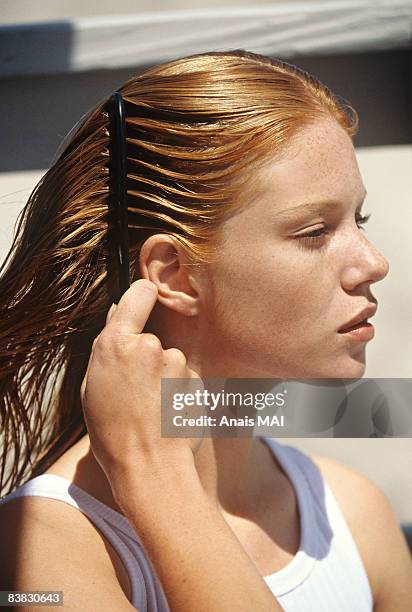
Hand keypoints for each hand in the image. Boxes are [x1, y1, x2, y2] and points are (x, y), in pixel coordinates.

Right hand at [80, 279, 203, 485]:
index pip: (140, 293)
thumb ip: (107, 345)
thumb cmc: (112, 431)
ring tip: (150, 408)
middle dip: (145, 356)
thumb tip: (117, 312)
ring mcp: (178, 363)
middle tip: (134, 390)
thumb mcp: (93, 386)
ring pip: (169, 360)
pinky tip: (167, 414)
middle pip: (151, 338)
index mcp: (118, 343)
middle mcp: (151, 346)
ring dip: (163, 376)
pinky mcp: (197, 380)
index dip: (142, 295)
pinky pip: (184, 378)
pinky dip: (178, 391)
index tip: (145, 297)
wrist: (150, 466)